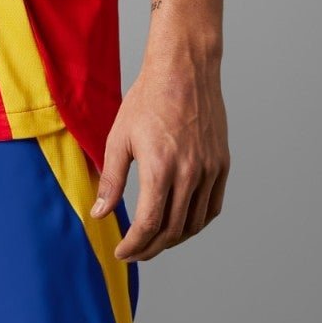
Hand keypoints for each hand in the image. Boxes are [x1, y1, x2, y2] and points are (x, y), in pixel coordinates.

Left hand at [91, 43, 227, 260]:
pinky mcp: (221, 164)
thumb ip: (111, 180)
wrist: (184, 70)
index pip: (149, 224)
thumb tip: (99, 214)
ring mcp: (209, 169)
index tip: (122, 252)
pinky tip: (181, 224)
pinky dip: (197, 223)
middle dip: (151, 248)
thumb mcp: (119, 138)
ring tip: (155, 242)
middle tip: (135, 252)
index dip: (134, 245)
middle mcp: (189, 173)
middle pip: (172, 230)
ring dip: (173, 239)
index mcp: (160, 167)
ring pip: (194, 223)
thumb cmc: (147, 100)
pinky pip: (212, 206)